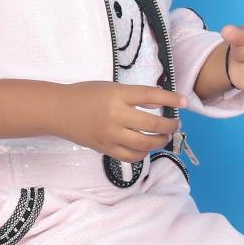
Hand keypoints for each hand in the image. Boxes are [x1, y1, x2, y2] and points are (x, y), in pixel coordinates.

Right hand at [56, 81, 188, 162]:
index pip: (151, 96)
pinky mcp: (105, 148)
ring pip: (144, 143)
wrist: (59, 111)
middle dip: (169, 125)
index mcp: (117, 94)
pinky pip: (131, 156)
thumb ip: (134, 96)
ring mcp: (110, 134)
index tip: (184, 102)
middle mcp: (115, 114)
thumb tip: (158, 106)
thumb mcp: (111, 88)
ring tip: (164, 137)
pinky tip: (146, 148)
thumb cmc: (85, 95)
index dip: (171, 99)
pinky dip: (143, 153)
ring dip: (160, 141)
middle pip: (152, 123)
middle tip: (175, 124)